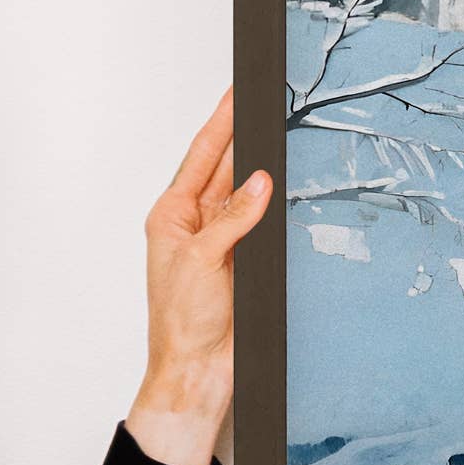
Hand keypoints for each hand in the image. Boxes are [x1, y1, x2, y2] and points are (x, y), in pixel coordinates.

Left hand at [126, 92, 268, 464]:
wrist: (199, 372)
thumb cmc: (183, 324)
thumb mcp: (202, 261)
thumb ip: (233, 219)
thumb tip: (259, 182)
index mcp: (173, 216)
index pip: (202, 156)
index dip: (222, 122)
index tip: (237, 92)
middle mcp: (197, 224)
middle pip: (226, 166)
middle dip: (246, 135)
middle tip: (267, 101)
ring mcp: (224, 242)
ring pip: (248, 193)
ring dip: (264, 168)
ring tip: (283, 133)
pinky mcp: (246, 261)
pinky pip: (265, 222)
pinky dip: (278, 204)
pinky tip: (291, 187)